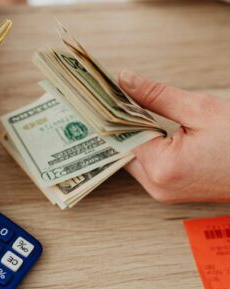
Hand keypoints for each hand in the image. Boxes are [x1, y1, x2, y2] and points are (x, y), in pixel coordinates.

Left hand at [118, 69, 229, 202]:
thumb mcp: (200, 109)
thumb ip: (157, 96)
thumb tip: (125, 79)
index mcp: (162, 168)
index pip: (122, 136)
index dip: (113, 113)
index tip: (103, 95)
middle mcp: (157, 186)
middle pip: (123, 151)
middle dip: (121, 124)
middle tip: (112, 98)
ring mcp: (162, 193)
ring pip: (133, 160)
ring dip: (133, 136)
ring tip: (131, 109)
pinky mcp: (168, 192)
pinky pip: (147, 167)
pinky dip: (145, 148)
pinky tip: (148, 129)